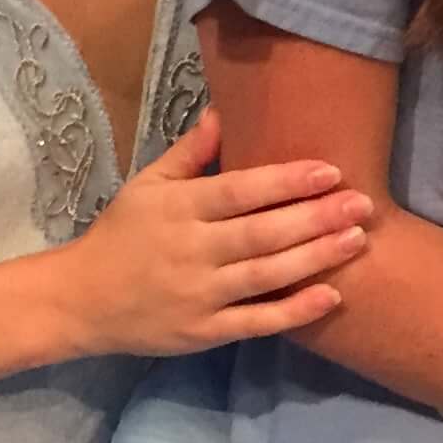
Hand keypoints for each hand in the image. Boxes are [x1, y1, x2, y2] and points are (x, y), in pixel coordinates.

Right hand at [51, 107, 370, 358]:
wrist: (79, 301)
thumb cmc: (121, 235)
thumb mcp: (147, 185)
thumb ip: (190, 152)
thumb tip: (225, 110)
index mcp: (179, 209)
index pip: (240, 191)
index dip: (286, 181)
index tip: (330, 171)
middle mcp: (191, 251)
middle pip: (262, 233)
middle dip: (316, 218)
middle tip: (363, 204)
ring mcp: (199, 295)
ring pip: (266, 275)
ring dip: (316, 258)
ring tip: (358, 240)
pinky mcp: (203, 332)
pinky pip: (256, 322)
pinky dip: (294, 312)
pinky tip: (331, 296)